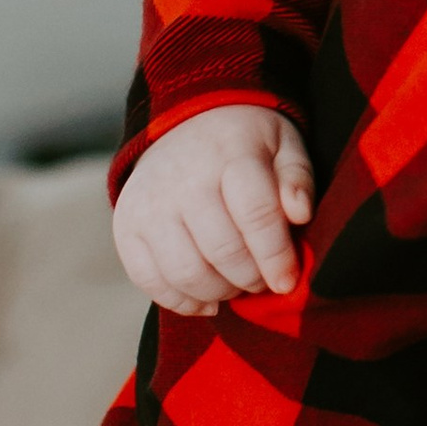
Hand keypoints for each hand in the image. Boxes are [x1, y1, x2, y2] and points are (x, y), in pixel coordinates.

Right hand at [112, 107, 313, 314]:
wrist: (182, 124)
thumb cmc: (243, 145)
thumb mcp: (283, 145)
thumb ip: (297, 179)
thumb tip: (300, 214)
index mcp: (230, 154)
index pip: (256, 215)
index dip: (276, 257)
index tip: (288, 280)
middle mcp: (183, 180)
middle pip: (223, 251)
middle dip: (251, 279)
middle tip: (262, 280)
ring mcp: (149, 205)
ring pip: (186, 273)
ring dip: (220, 293)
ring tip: (236, 285)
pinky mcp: (126, 227)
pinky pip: (149, 281)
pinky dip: (181, 302)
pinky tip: (206, 299)